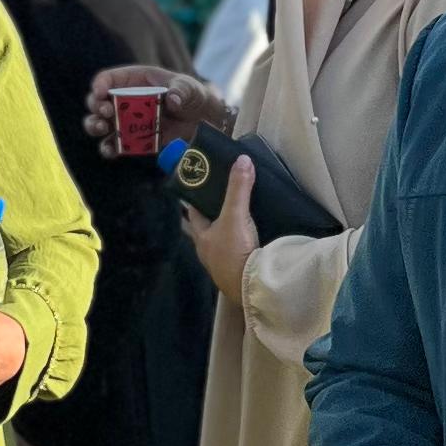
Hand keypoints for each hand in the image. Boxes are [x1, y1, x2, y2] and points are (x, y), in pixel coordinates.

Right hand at [84, 63, 214, 153]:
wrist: (198, 118)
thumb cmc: (189, 94)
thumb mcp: (188, 87)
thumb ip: (181, 91)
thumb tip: (173, 100)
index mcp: (132, 80)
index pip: (107, 78)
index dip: (100, 84)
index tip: (101, 93)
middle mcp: (122, 100)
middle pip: (97, 101)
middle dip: (96, 106)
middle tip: (106, 112)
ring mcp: (124, 120)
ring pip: (98, 123)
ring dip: (94, 126)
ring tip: (102, 128)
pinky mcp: (130, 139)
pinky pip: (113, 145)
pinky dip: (108, 148)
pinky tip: (111, 150)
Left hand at [182, 148, 259, 303]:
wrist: (250, 287)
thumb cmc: (234, 251)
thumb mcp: (236, 215)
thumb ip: (239, 188)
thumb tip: (242, 159)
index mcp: (202, 237)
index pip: (193, 215)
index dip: (196, 202)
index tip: (203, 188)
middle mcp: (208, 252)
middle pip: (207, 230)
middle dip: (213, 218)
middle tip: (225, 202)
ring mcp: (221, 266)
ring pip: (221, 244)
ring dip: (227, 234)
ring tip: (241, 219)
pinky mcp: (237, 274)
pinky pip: (236, 256)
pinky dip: (241, 248)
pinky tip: (251, 242)